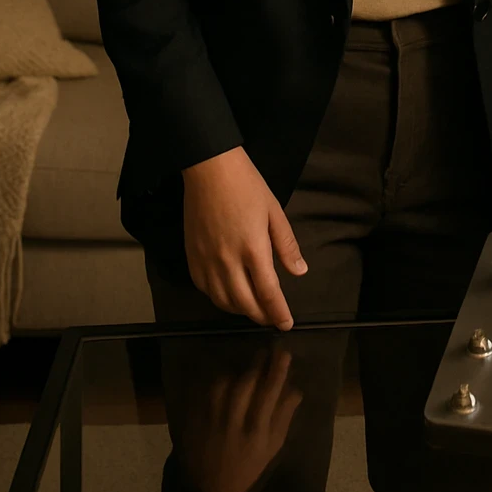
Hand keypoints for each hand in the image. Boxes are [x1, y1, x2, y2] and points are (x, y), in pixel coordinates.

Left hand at [175, 339, 302, 491]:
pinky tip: (226, 378)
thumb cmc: (249, 466)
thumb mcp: (272, 447)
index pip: (269, 394)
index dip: (278, 371)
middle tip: (266, 351)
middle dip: (257, 364)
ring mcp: (212, 422)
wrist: (212, 487)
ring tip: (246, 366)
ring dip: (237, 371)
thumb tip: (295, 388)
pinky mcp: (196, 420)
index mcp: (256, 434)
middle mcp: (234, 425)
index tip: (284, 353)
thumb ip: (284, 417)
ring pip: (224, 385)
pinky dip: (218, 381)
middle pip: (246, 385)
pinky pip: (207, 392)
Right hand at [181, 146, 306, 327]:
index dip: (278, 313)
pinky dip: (218, 299)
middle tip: (272, 318)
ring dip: (240, 311)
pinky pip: (204, 289)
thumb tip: (299, 271)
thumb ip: (286, 245)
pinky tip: (228, 295)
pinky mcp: (191, 257)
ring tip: (253, 309)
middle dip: (261, 316)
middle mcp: (228, 261)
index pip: (268, 293)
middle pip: (245, 303)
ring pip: (222, 301)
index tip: (286, 323)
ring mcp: (206, 260)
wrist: (209, 168)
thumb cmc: (246, 185)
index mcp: (253, 249)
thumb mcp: (274, 211)